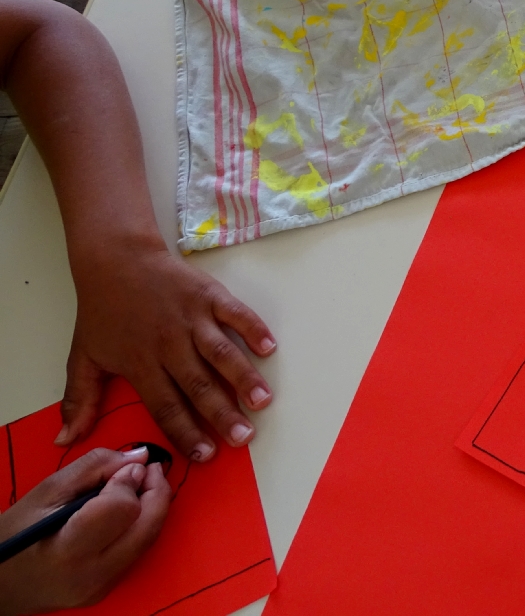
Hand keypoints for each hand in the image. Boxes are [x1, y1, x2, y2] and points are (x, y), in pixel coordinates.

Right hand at [0, 447, 170, 614]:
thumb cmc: (14, 534)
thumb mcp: (47, 491)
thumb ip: (95, 467)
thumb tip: (140, 456)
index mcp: (70, 549)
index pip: (124, 509)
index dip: (131, 481)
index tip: (127, 467)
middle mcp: (92, 574)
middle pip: (149, 526)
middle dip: (157, 491)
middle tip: (148, 469)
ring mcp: (101, 587)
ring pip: (149, 539)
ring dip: (152, 507)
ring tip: (138, 486)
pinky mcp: (106, 590)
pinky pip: (137, 551)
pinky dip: (140, 526)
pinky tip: (128, 510)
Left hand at [60, 242, 275, 462]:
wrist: (116, 259)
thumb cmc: (102, 310)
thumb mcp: (83, 357)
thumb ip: (79, 400)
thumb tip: (65, 440)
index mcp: (140, 364)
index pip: (165, 405)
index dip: (185, 432)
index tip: (206, 455)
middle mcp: (169, 345)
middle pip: (199, 386)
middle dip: (223, 415)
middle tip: (244, 439)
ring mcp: (191, 319)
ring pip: (221, 353)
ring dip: (243, 378)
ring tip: (262, 402)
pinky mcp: (208, 295)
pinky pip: (235, 314)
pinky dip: (253, 329)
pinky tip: (269, 348)